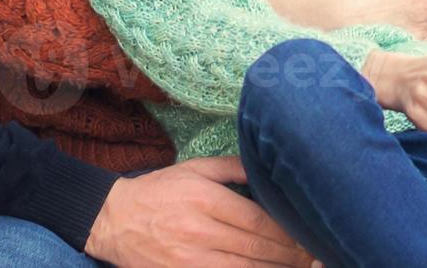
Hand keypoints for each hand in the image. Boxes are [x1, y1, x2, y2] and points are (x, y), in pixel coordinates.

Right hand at [84, 157, 317, 267]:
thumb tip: (268, 167)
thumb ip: (232, 168)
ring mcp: (190, 258)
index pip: (258, 220)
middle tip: (314, 259)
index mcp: (205, 198)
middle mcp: (199, 230)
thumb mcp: (193, 168)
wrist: (112, 220)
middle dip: (290, 256)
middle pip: (256, 249)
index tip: (308, 237)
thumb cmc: (157, 191)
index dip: (287, 233)